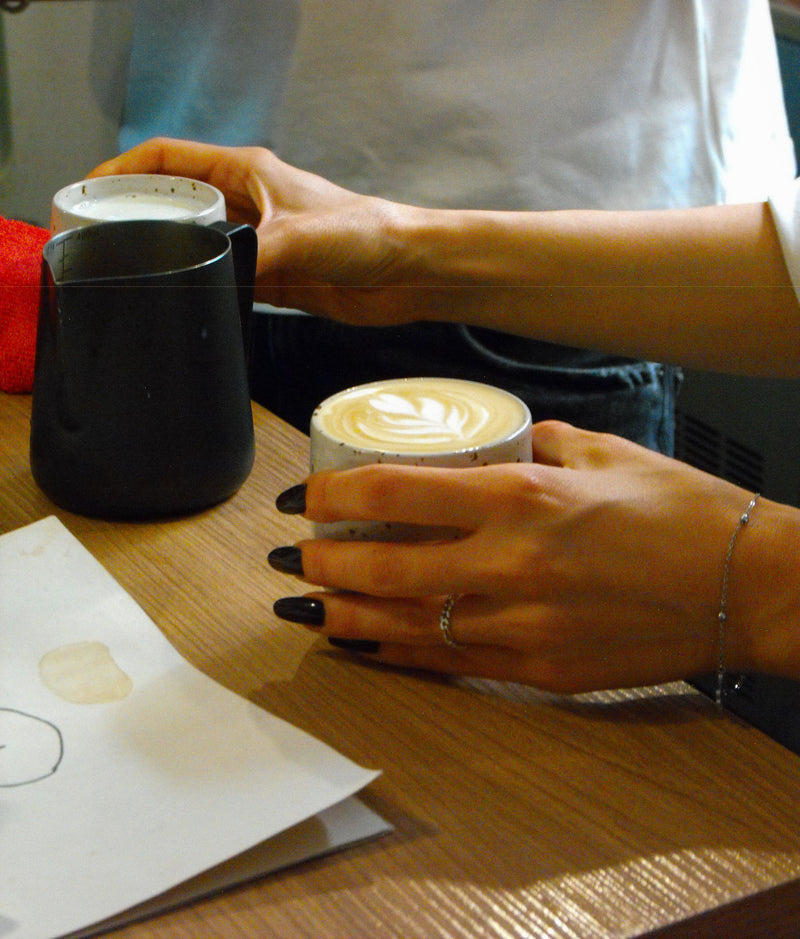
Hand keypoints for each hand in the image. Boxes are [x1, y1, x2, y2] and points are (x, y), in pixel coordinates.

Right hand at [90, 137, 434, 323]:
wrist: (409, 270)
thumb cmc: (367, 233)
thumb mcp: (298, 237)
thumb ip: (249, 256)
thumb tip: (208, 279)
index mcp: (247, 172)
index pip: (168, 158)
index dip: (125, 169)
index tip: (89, 191)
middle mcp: (248, 202)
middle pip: (175, 199)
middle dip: (135, 213)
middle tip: (96, 239)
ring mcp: (259, 238)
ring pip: (196, 238)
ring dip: (167, 250)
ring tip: (126, 270)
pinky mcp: (273, 273)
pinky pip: (223, 274)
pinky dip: (201, 282)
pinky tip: (180, 297)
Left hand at [270, 421, 767, 692]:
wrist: (746, 584)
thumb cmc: (680, 511)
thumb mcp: (601, 451)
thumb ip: (534, 443)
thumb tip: (493, 440)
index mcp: (525, 496)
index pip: (398, 491)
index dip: (334, 493)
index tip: (303, 496)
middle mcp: (513, 563)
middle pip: (386, 568)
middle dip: (325, 563)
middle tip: (294, 556)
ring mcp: (524, 625)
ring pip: (407, 626)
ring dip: (346, 617)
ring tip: (308, 605)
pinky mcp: (541, 670)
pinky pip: (452, 665)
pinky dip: (399, 655)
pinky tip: (365, 647)